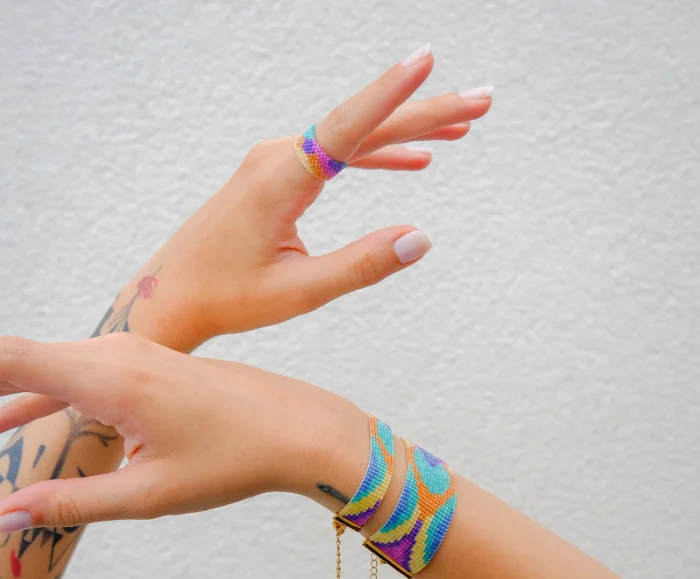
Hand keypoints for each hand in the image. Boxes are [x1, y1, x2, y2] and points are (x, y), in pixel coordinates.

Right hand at [0, 334, 367, 528]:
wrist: (300, 427)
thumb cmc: (235, 457)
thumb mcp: (149, 492)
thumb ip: (71, 503)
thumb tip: (5, 514)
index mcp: (112, 378)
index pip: (10, 359)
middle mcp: (120, 353)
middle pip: (23, 359)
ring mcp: (139, 353)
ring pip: (53, 366)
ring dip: (12, 396)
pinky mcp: (153, 363)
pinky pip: (85, 372)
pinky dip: (47, 395)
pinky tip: (18, 420)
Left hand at [118, 44, 491, 349]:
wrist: (171, 293)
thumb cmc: (228, 297)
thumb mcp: (300, 291)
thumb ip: (360, 265)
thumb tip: (421, 238)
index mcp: (281, 179)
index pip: (348, 128)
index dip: (392, 94)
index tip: (427, 60)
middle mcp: (278, 157)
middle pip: (363, 126)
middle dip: (424, 113)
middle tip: (482, 102)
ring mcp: (276, 161)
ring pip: (353, 137)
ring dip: (405, 132)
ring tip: (459, 130)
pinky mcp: (276, 174)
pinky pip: (335, 155)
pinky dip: (374, 156)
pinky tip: (409, 162)